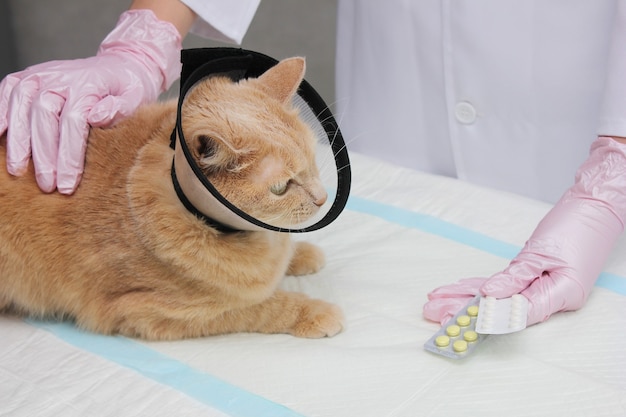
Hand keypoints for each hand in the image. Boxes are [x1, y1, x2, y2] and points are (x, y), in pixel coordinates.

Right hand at [0, 9, 180, 193]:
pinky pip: (7, 91)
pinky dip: (0, 113)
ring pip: (21, 104)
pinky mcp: (29, 76)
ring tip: (17, 171)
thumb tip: (96, 117)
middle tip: (46, 185)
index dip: (69, 156)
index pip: (73, 122)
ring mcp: (42, 74)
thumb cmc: (127, 88)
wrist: (119, 65)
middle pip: (43, 116)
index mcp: (88, 84)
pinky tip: (0, 137)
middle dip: (43, 155)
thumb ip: (120, 107)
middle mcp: (60, 77)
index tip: (68, 185)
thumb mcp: (135, 97)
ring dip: (18, 140)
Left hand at [424, 137, 625, 325]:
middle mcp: (551, 297)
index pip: (518, 313)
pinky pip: (503, 285)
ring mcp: (541, 287)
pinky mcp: (533, 276)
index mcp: (561, 295)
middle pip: (501, 308)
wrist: (593, 206)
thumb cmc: (576, 227)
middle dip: (465, 310)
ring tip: (435, 304)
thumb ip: (515, 276)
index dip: (489, 318)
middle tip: (433, 312)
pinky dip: (480, 287)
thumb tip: (489, 294)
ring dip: (466, 300)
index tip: (461, 320)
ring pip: (497, 297)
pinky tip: (458, 291)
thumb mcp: (542, 252)